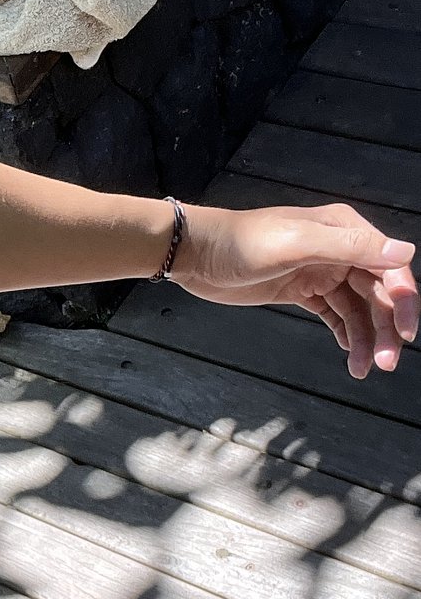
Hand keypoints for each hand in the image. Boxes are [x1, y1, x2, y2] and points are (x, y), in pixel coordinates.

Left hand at [172, 202, 417, 378]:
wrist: (199, 254)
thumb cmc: (244, 242)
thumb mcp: (297, 243)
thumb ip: (349, 247)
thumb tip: (404, 252)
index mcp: (346, 229)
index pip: (389, 267)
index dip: (403, 299)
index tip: (406, 333)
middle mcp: (340, 249)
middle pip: (378, 292)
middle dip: (387, 327)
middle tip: (387, 363)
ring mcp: (323, 271)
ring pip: (359, 309)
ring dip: (368, 338)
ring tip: (363, 369)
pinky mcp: (304, 290)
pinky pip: (337, 315)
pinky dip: (347, 335)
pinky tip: (352, 355)